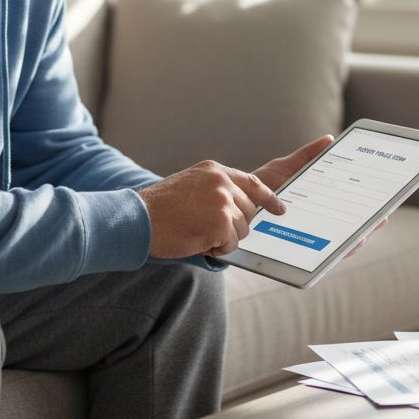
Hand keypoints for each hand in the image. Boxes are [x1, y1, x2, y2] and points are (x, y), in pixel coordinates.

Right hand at [140, 160, 284, 258]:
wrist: (138, 218)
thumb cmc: (160, 209)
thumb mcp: (191, 186)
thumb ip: (216, 191)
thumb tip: (240, 208)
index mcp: (214, 170)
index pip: (252, 182)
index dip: (269, 197)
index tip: (280, 208)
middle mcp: (221, 182)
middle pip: (248, 211)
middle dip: (232, 225)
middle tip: (204, 227)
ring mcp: (222, 201)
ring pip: (242, 229)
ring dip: (223, 238)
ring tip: (196, 231)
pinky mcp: (221, 222)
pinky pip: (231, 244)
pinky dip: (217, 248)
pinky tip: (197, 240)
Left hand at [250, 136, 384, 258]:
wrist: (235, 208)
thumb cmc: (259, 190)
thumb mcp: (284, 169)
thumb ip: (306, 157)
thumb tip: (329, 140)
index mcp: (316, 205)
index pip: (345, 207)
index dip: (365, 204)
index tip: (383, 196)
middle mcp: (315, 224)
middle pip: (348, 226)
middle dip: (369, 221)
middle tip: (384, 213)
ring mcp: (308, 238)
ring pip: (341, 243)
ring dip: (361, 235)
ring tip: (375, 225)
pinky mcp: (299, 250)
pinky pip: (324, 255)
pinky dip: (342, 249)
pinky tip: (354, 240)